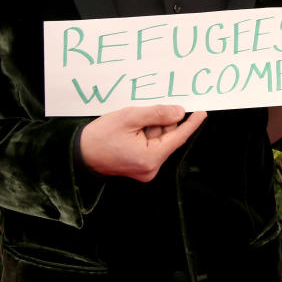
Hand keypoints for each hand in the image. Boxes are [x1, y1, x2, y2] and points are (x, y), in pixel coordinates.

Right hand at [79, 105, 206, 181]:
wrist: (78, 153)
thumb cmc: (100, 136)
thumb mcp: (129, 117)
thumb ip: (157, 114)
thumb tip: (179, 113)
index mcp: (150, 158)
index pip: (178, 137)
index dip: (191, 123)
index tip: (202, 113)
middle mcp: (151, 168)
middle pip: (167, 138)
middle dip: (161, 122)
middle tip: (146, 112)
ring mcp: (145, 169)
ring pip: (159, 140)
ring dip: (151, 127)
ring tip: (132, 123)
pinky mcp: (139, 166)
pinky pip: (151, 145)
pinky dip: (146, 133)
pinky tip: (133, 129)